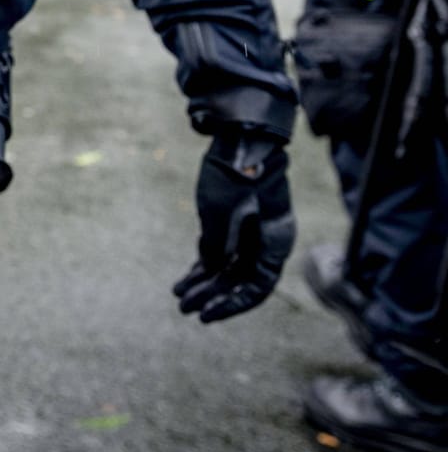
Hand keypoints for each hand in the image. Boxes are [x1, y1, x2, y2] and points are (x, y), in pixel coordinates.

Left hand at [173, 131, 294, 321]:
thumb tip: (212, 269)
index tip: (207, 315)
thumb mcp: (222, 214)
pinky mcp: (231, 222)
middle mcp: (264, 242)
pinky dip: (201, 266)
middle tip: (184, 309)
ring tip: (178, 298)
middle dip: (211, 295)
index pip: (256, 287)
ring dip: (203, 284)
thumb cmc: (235, 174)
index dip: (232, 304)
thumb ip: (219, 246)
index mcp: (274, 242)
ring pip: (226, 268)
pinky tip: (185, 280)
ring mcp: (248, 232)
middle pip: (238, 280)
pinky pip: (218, 252)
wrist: (238, 137)